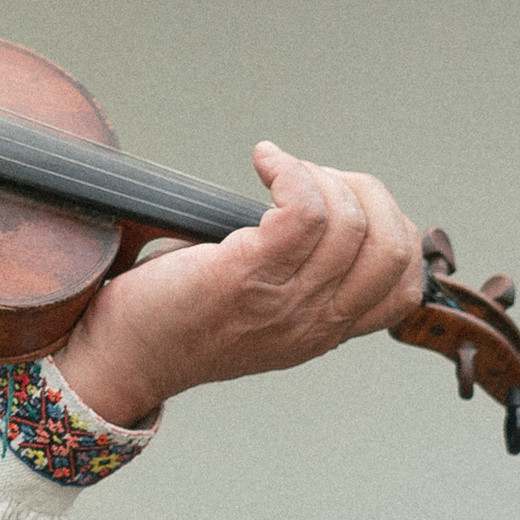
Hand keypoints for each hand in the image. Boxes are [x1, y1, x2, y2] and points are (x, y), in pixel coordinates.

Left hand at [52, 141, 425, 427]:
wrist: (115, 358)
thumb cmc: (172, 319)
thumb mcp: (256, 309)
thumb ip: (296, 278)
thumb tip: (316, 210)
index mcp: (322, 331)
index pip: (405, 288)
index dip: (393, 228)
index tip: (344, 203)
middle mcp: (314, 322)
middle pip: (391, 247)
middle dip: (364, 192)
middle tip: (310, 178)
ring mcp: (283, 302)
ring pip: (351, 222)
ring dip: (320, 175)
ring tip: (279, 171)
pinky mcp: (244, 277)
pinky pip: (303, 211)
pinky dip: (291, 171)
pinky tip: (264, 162)